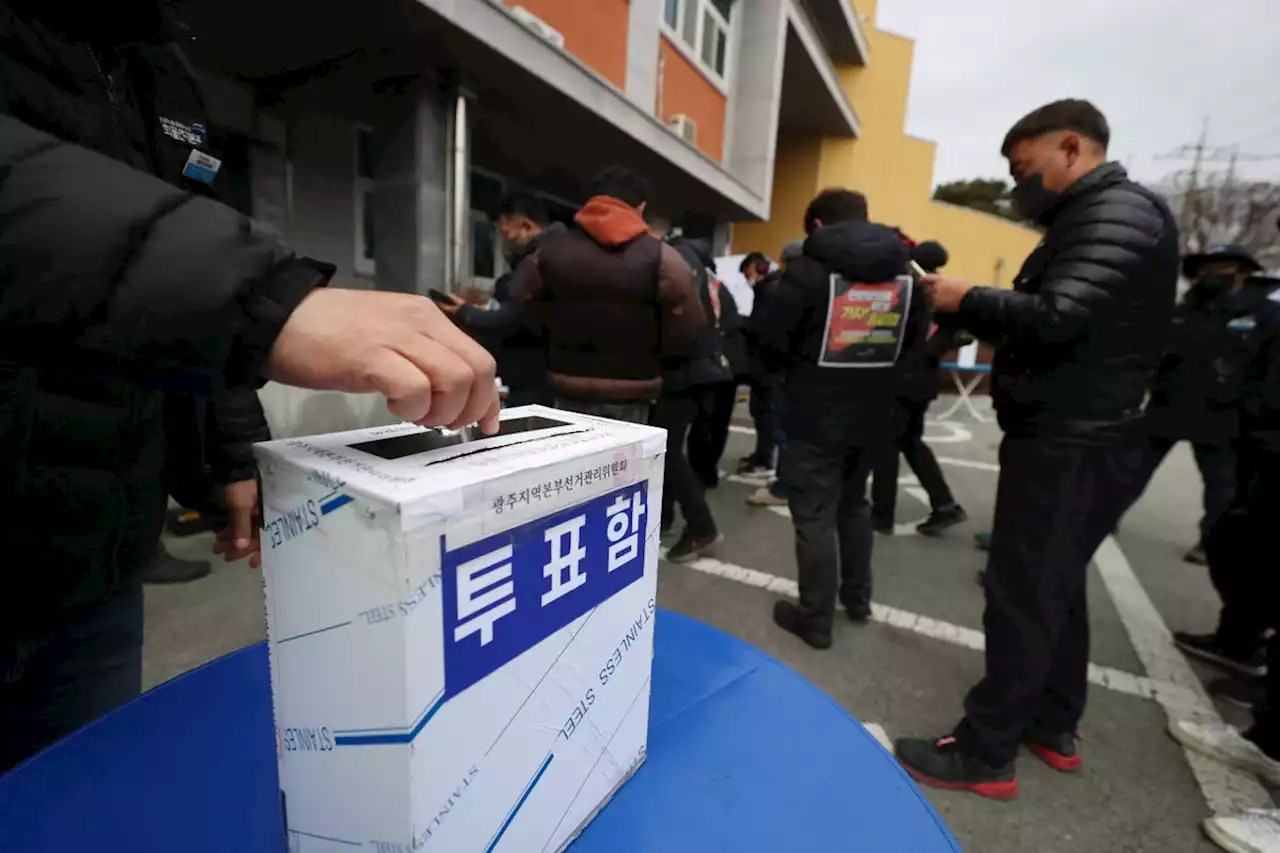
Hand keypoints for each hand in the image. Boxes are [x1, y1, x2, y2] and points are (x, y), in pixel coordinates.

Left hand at [213, 479, 260, 567]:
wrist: (225, 467)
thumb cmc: (238, 485)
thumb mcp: (241, 505)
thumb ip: (242, 526)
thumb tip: (241, 547)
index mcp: (268, 511)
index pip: (267, 534)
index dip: (260, 549)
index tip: (252, 563)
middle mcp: (262, 513)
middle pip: (254, 535)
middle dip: (241, 548)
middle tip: (227, 557)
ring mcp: (249, 511)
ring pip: (243, 531)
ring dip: (231, 541)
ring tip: (218, 549)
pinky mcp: (237, 509)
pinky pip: (235, 525)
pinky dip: (228, 533)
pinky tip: (219, 539)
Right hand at [265, 289, 499, 431]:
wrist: (276, 317)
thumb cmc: (329, 333)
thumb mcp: (389, 338)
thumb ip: (422, 358)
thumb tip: (452, 393)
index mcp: (427, 317)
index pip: (480, 359)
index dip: (489, 398)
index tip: (485, 423)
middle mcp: (420, 322)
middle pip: (476, 371)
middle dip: (467, 408)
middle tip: (440, 423)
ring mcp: (396, 337)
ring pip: (452, 380)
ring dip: (440, 411)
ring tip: (411, 413)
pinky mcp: (370, 356)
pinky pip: (415, 388)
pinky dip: (411, 407)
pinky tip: (391, 406)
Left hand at [922, 275, 973, 312]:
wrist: (969, 299)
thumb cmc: (964, 287)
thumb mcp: (955, 278)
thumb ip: (944, 276)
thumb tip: (938, 271)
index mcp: (939, 279)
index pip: (925, 278)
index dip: (923, 280)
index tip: (922, 280)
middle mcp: (935, 288)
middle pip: (926, 289)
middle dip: (928, 289)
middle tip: (932, 290)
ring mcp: (935, 298)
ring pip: (929, 297)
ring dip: (932, 297)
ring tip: (939, 297)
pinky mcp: (938, 306)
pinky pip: (933, 305)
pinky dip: (935, 304)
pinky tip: (941, 303)